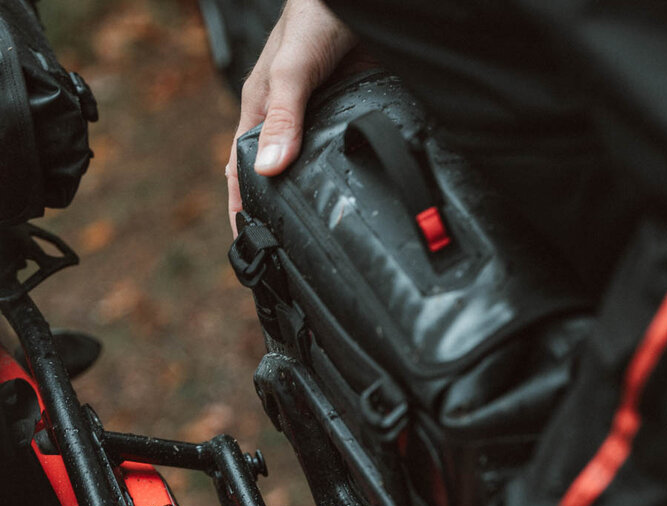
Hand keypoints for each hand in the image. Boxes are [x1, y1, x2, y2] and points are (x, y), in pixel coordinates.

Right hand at [225, 0, 361, 233]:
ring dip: (307, 195)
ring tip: (315, 236)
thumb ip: (283, 117)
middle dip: (274, 210)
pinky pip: (337, 149)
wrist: (361, 0)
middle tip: (284, 253)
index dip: (240, 206)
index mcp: (260, 109)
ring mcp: (315, 115)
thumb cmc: (315, 19)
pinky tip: (352, 192)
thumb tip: (270, 171)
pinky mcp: (344, 110)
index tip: (245, 243)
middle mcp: (286, 115)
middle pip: (274, 173)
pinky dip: (339, 173)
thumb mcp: (292, 71)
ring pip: (306, 165)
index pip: (241, 170)